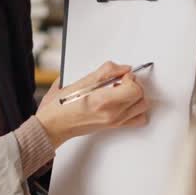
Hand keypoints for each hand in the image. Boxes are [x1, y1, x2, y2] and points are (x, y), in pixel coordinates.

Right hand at [35, 61, 149, 148]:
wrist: (53, 126)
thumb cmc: (60, 107)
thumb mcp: (80, 82)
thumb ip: (105, 72)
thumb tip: (122, 68)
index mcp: (103, 101)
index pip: (134, 88)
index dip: (130, 77)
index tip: (120, 75)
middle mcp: (112, 114)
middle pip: (141, 96)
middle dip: (133, 85)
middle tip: (121, 81)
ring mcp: (114, 122)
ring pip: (142, 107)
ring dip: (136, 96)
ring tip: (122, 91)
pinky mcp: (114, 126)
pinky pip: (137, 119)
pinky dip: (136, 110)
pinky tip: (124, 103)